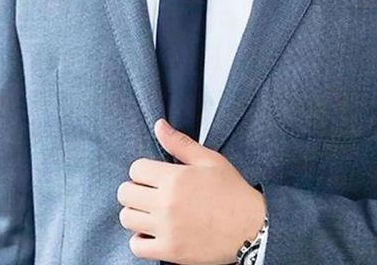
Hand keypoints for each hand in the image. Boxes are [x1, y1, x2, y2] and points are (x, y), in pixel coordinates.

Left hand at [117, 118, 266, 263]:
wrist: (251, 227)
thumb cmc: (232, 192)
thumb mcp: (209, 160)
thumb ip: (180, 143)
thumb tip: (159, 125)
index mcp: (175, 178)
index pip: (136, 169)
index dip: (143, 170)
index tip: (153, 175)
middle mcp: (167, 203)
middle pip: (126, 193)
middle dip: (135, 189)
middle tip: (149, 192)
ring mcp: (167, 229)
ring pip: (127, 218)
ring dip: (135, 213)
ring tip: (150, 211)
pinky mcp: (170, 250)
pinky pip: (137, 246)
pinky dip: (140, 239)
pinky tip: (152, 231)